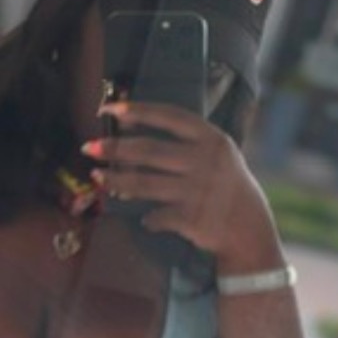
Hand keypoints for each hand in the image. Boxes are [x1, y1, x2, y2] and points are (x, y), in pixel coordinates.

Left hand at [82, 102, 285, 274]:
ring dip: (115, 180)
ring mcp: (197, 190)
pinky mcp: (190, 217)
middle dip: (114, 148)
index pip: (169, 116)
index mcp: (212, 138)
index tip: (110, 109)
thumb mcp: (217, 154)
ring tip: (98, 177)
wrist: (248, 227)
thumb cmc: (224, 185)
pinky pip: (155, 215)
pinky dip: (146, 217)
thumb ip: (184, 142)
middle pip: (148, 150)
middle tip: (89, 147)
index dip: (138, 111)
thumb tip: (129, 132)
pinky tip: (143, 216)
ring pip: (143, 183)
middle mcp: (205, 161)